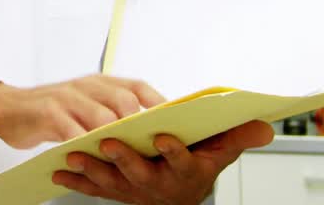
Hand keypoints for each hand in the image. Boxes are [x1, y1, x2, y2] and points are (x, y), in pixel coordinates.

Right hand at [0, 76, 164, 148]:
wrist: (7, 108)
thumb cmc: (50, 111)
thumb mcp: (82, 105)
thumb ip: (107, 112)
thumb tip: (145, 131)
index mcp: (98, 83)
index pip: (136, 87)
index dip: (159, 103)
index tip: (178, 120)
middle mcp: (85, 85)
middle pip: (123, 100)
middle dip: (141, 123)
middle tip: (154, 145)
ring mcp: (67, 97)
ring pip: (101, 116)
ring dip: (116, 137)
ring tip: (130, 155)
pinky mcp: (48, 112)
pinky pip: (72, 131)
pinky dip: (86, 145)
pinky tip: (94, 158)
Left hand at [51, 120, 274, 203]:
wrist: (180, 196)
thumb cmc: (198, 165)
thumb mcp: (220, 152)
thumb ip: (238, 137)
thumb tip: (265, 126)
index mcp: (185, 171)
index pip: (182, 161)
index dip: (174, 150)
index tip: (163, 135)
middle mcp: (159, 184)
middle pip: (141, 173)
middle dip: (125, 159)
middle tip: (109, 142)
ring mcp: (135, 190)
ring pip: (112, 182)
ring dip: (92, 169)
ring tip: (73, 154)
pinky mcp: (116, 191)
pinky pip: (94, 188)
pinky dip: (76, 180)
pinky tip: (58, 170)